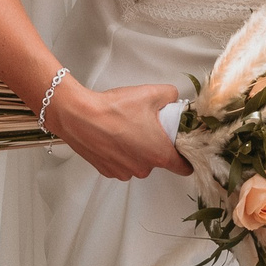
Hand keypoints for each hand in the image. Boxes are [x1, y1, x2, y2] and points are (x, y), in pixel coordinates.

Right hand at [44, 77, 190, 179]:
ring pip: (138, 162)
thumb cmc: (113, 109)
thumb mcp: (151, 93)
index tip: (184, 152)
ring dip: (136, 151)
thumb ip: (171, 95)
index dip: (186, 159)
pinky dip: (119, 154)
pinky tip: (113, 137)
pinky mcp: (107, 171)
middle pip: (158, 160)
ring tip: (125, 130)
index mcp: (159, 153)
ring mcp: (124, 172)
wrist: (79, 115)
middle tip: (146, 127)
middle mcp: (143, 168)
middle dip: (155, 146)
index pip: (183, 167)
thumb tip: (173, 98)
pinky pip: (121, 164)